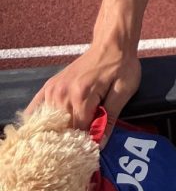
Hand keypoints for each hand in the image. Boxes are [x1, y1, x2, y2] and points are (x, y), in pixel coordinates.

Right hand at [25, 44, 140, 137]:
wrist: (112, 43)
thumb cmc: (121, 65)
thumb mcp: (124, 90)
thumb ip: (110, 117)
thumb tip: (100, 144)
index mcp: (82, 96)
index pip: (78, 132)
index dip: (86, 141)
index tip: (93, 147)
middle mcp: (62, 93)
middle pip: (62, 129)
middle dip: (72, 138)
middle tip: (82, 143)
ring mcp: (53, 89)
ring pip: (50, 122)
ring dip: (58, 131)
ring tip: (68, 136)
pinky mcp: (50, 86)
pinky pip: (36, 109)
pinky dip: (38, 120)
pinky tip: (40, 130)